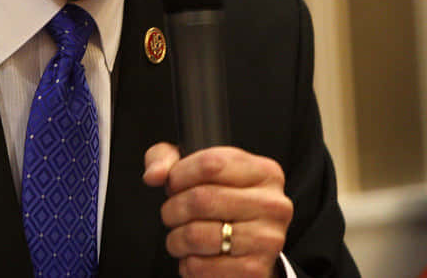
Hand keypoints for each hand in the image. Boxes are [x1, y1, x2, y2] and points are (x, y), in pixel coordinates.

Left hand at [143, 142, 292, 277]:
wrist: (250, 245)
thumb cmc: (222, 200)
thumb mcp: (198, 169)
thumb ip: (168, 159)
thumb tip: (154, 175)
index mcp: (264, 172)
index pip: (210, 164)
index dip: (179, 175)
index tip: (173, 185)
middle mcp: (273, 204)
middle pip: (201, 199)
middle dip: (172, 209)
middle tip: (172, 214)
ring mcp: (267, 239)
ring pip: (197, 235)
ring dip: (176, 238)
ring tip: (180, 236)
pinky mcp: (255, 270)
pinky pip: (201, 266)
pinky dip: (188, 263)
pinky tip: (195, 256)